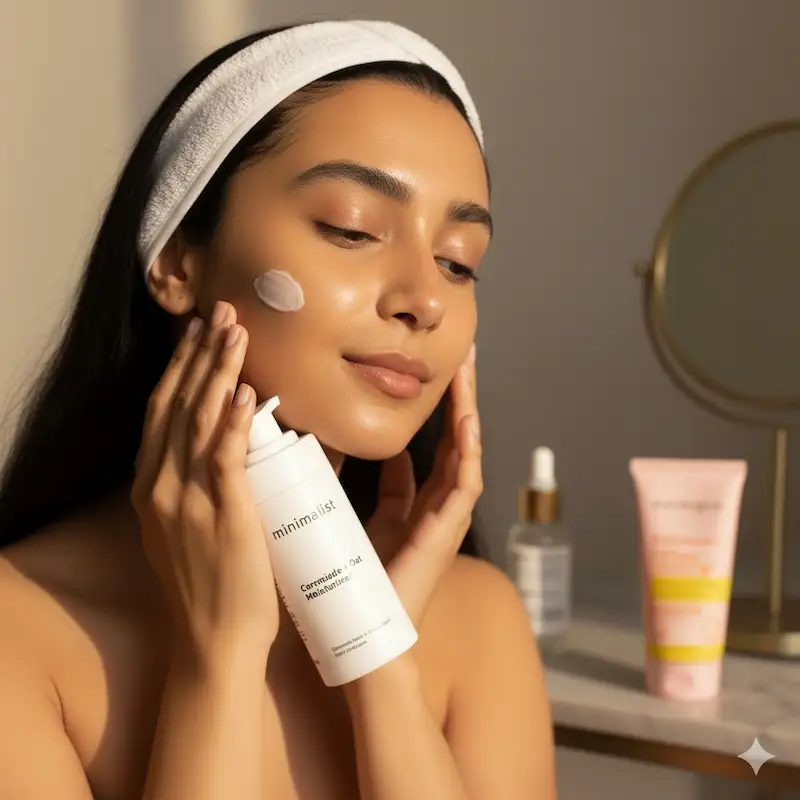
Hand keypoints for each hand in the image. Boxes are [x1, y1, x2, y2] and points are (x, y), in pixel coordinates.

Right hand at [131, 301, 277, 664]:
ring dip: (217, 371)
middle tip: (219, 311)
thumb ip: (204, 483)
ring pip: (197, 420)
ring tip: (234, 331)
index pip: (162, 411)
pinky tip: (243, 391)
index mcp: (151, 486)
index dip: (180, 367)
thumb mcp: (192, 525)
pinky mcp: (221, 514)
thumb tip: (240, 442)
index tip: (198, 332)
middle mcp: (159, 485)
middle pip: (176, 404)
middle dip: (198, 354)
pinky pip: (222, 458)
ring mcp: (186, 499)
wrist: (214, 639)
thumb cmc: (212, 583)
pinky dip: (230, 421)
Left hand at [367, 345, 481, 625]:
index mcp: (416, 503)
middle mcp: (438, 506)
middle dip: (458, 397)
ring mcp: (447, 517)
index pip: (433, 445)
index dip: (436, 410)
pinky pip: (464, 483)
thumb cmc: (354, 576)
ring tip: (467, 372)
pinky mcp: (447, 529)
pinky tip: (466, 419)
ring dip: (467, 411)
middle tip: (461, 355)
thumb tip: (365, 445)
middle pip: (455, 440)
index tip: (432, 372)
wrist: (359, 625)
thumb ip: (363, 481)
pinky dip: (467, 451)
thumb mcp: (354, 514)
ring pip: (465, 452)